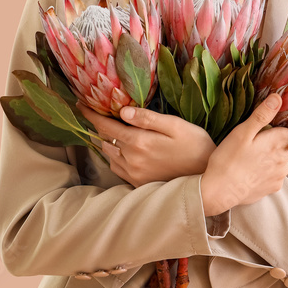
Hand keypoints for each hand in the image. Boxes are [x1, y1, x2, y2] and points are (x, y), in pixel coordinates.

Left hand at [77, 101, 215, 186]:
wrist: (207, 180)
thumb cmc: (196, 147)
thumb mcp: (176, 126)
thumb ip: (148, 118)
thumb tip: (122, 111)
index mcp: (139, 142)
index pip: (105, 125)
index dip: (91, 114)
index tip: (80, 104)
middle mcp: (131, 159)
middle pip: (104, 139)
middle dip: (98, 126)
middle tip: (94, 113)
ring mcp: (133, 174)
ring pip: (108, 154)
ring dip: (105, 141)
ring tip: (106, 129)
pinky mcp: (138, 184)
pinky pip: (117, 168)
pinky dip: (113, 156)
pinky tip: (119, 149)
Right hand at [200, 93, 287, 216]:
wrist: (219, 192)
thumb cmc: (228, 160)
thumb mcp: (242, 133)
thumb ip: (262, 115)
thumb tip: (278, 97)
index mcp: (279, 144)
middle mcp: (285, 161)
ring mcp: (280, 176)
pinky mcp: (273, 187)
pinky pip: (285, 174)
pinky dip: (283, 165)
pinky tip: (269, 162)